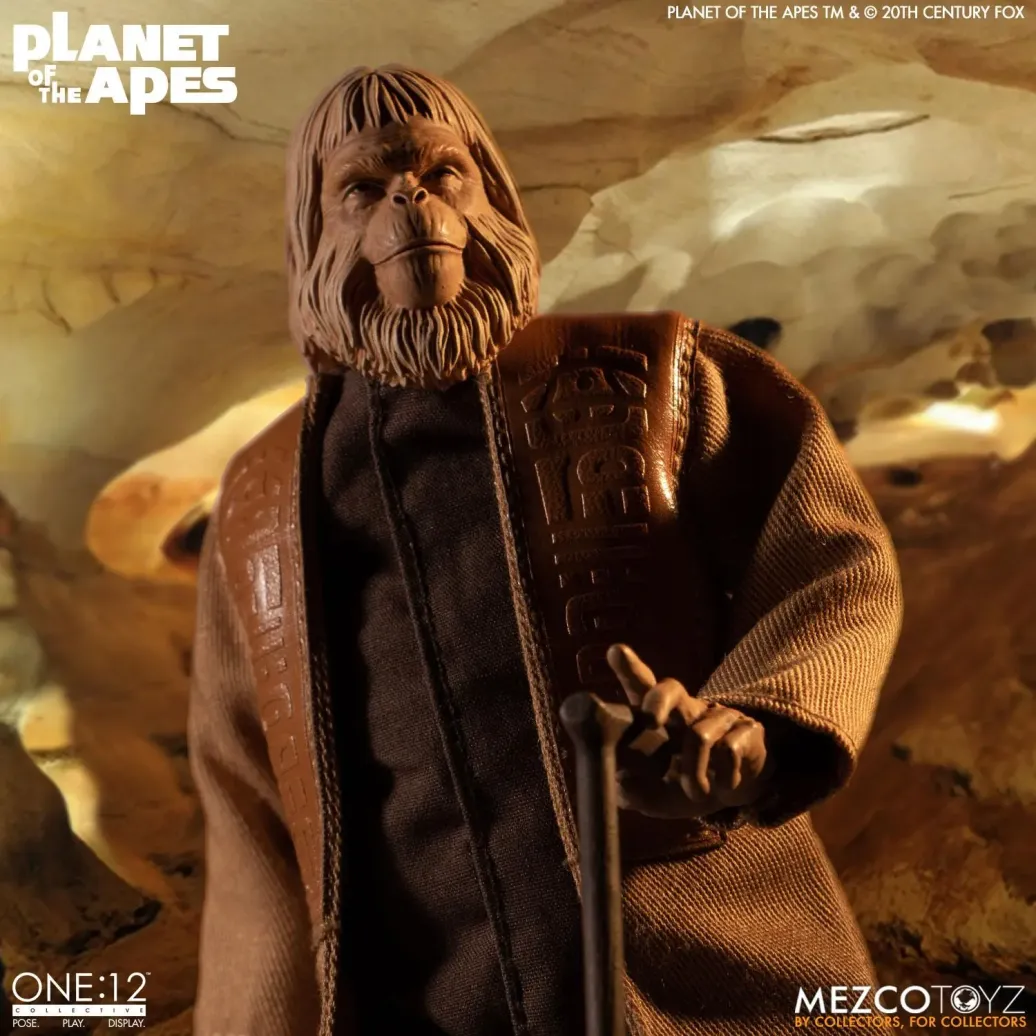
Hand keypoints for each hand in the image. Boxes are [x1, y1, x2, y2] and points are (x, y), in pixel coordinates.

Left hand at [606, 644, 769, 818]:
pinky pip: (730, 751)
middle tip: (650, 721)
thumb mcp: (656, 796)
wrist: (732, 795)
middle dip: (658, 700)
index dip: (630, 669)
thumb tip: (618, 781)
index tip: (616, 653)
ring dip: (693, 774)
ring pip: (699, 736)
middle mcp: (686, 709)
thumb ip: (633, 792)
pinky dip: (724, 777)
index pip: (641, 686)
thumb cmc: (683, 785)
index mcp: (658, 717)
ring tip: (695, 792)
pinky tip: (724, 784)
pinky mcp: (748, 730)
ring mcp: (718, 716)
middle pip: (671, 689)